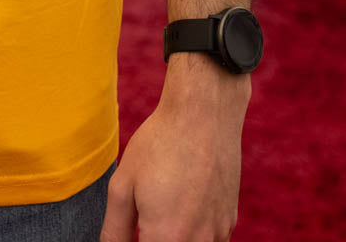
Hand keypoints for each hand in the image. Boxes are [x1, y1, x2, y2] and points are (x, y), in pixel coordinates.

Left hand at [100, 59, 249, 241]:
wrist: (203, 116)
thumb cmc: (159, 145)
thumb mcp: (123, 185)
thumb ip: (115, 229)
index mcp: (166, 238)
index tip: (133, 230)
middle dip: (154, 237)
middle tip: (144, 214)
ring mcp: (219, 234)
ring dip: (174, 235)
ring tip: (163, 203)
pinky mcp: (230, 221)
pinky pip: (209, 239)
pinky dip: (193, 231)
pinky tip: (182, 202)